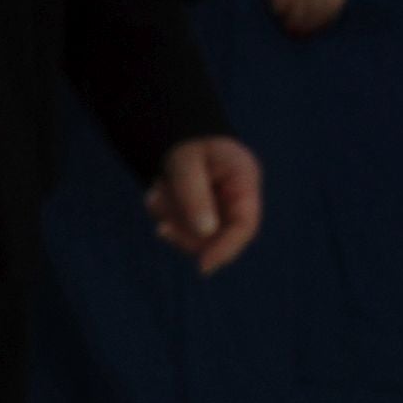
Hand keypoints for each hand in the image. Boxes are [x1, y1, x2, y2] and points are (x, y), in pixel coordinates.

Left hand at [147, 136, 262, 274]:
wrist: (176, 135)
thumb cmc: (185, 142)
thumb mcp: (185, 162)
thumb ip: (194, 194)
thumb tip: (205, 232)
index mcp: (244, 179)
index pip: (245, 224)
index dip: (227, 248)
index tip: (203, 267)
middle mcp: (237, 198)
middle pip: (220, 237)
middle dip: (187, 234)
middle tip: (162, 228)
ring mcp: (220, 208)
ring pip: (197, 236)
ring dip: (172, 220)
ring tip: (157, 193)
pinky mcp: (202, 214)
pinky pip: (183, 228)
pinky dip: (165, 215)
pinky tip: (158, 194)